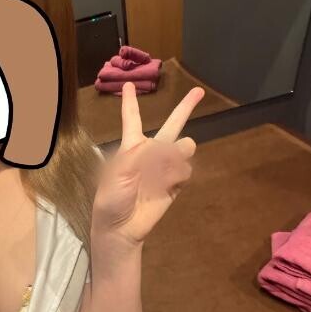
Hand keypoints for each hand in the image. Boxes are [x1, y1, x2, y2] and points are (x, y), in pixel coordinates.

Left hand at [91, 82, 204, 247]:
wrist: (121, 227)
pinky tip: (165, 186)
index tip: (129, 84)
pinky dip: (177, 176)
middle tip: (199, 91)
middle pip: (172, 125)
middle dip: (186, 108)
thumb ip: (138, 155)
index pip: (131, 119)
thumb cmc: (111, 199)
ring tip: (162, 170)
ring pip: (183, 148)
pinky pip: (186, 170)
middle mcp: (150, 153)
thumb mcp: (116, 174)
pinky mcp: (175, 183)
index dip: (130, 102)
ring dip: (176, 155)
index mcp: (130, 147)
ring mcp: (165, 168)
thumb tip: (164, 145)